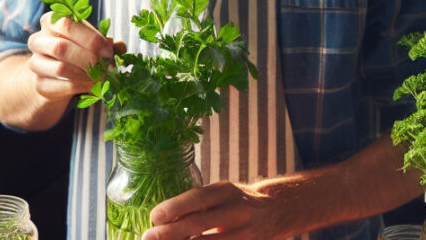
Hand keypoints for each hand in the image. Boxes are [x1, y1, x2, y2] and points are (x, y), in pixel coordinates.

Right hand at [25, 12, 112, 103]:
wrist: (56, 75)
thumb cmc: (77, 51)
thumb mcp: (91, 41)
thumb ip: (106, 42)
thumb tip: (120, 47)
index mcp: (50, 21)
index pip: (67, 24)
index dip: (90, 38)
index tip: (108, 51)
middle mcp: (38, 40)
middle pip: (61, 47)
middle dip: (89, 58)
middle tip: (106, 66)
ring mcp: (36, 63)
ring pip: (61, 69)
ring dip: (87, 74)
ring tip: (102, 77)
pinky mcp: (40, 85)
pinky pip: (63, 86)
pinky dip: (82, 87)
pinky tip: (93, 85)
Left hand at [141, 180, 286, 239]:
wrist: (276, 212)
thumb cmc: (238, 202)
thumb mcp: (222, 194)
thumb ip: (198, 203)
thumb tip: (163, 218)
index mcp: (226, 191)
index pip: (196, 198)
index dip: (173, 208)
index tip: (154, 217)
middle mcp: (237, 210)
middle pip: (198, 223)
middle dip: (169, 232)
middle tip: (149, 237)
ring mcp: (245, 233)